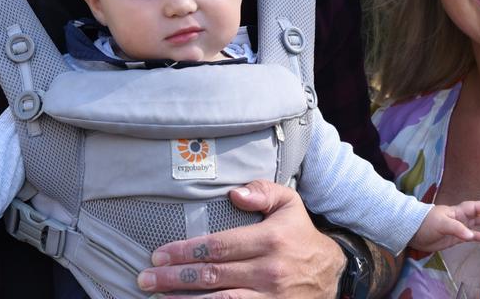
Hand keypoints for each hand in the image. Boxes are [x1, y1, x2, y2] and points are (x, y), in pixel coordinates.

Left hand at [137, 179, 345, 297]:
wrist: (333, 274)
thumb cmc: (300, 236)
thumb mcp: (290, 204)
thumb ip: (262, 191)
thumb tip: (234, 192)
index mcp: (270, 240)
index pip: (219, 246)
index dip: (185, 251)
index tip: (159, 254)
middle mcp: (269, 271)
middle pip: (213, 275)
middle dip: (175, 278)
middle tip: (146, 278)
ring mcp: (270, 298)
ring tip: (158, 298)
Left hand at [409, 201, 479, 252]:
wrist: (413, 233)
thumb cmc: (426, 223)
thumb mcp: (441, 223)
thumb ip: (456, 229)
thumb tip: (471, 235)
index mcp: (456, 211)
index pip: (473, 207)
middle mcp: (458, 218)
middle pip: (476, 214)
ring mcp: (457, 228)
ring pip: (474, 224)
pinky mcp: (454, 238)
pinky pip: (468, 236)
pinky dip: (476, 236)